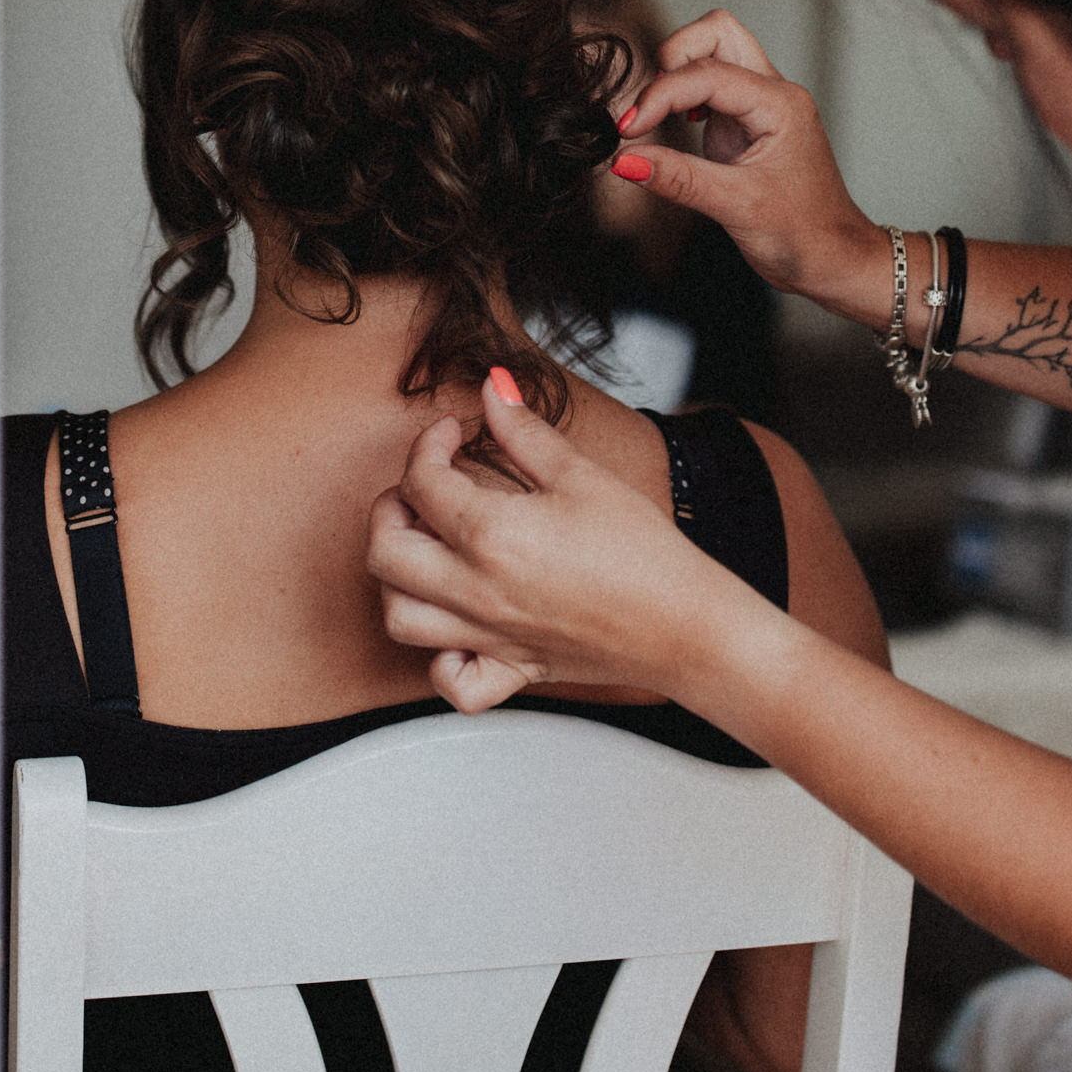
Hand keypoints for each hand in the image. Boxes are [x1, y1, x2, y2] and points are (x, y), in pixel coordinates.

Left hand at [368, 370, 762, 712]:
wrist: (687, 624)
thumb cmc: (643, 551)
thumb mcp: (581, 476)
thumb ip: (525, 430)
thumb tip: (492, 388)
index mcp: (492, 534)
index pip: (421, 481)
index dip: (426, 444)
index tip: (449, 433)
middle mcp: (477, 590)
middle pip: (385, 551)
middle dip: (389, 508)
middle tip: (422, 488)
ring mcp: (489, 636)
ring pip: (399, 617)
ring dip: (397, 580)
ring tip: (426, 550)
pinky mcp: (513, 671)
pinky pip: (452, 682)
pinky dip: (440, 660)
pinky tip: (456, 629)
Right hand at [611, 10, 887, 316]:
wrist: (834, 259)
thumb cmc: (805, 235)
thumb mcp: (736, 207)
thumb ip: (678, 178)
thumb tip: (626, 160)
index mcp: (780, 105)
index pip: (706, 74)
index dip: (660, 95)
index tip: (630, 129)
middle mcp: (774, 93)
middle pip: (716, 33)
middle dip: (673, 56)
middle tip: (648, 105)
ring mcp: (760, 104)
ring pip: (714, 51)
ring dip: (678, 72)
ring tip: (656, 116)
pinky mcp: (747, 121)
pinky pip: (711, 84)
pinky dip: (684, 93)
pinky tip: (677, 125)